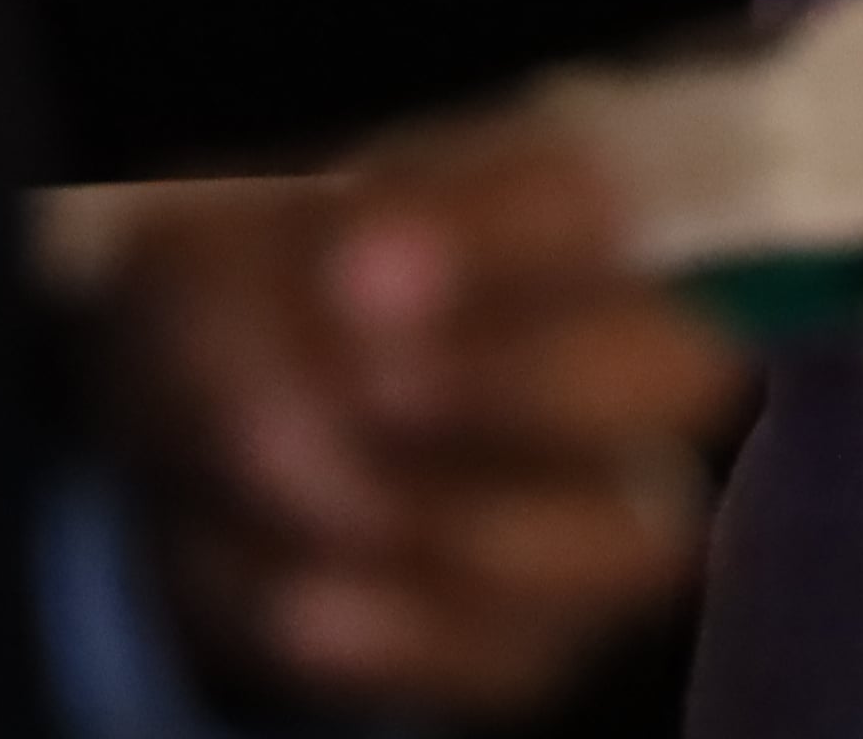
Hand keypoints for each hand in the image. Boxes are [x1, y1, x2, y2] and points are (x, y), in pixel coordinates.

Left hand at [87, 113, 751, 720]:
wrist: (184, 471)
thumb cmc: (234, 322)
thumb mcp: (210, 267)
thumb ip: (281, 283)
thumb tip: (349, 320)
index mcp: (537, 221)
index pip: (580, 204)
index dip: (486, 238)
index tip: (354, 274)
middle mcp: (612, 354)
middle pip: (677, 369)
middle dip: (523, 386)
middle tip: (376, 395)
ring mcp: (596, 510)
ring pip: (630, 540)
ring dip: (450, 526)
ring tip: (297, 504)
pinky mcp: (538, 639)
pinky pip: (516, 657)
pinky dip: (398, 636)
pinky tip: (296, 603)